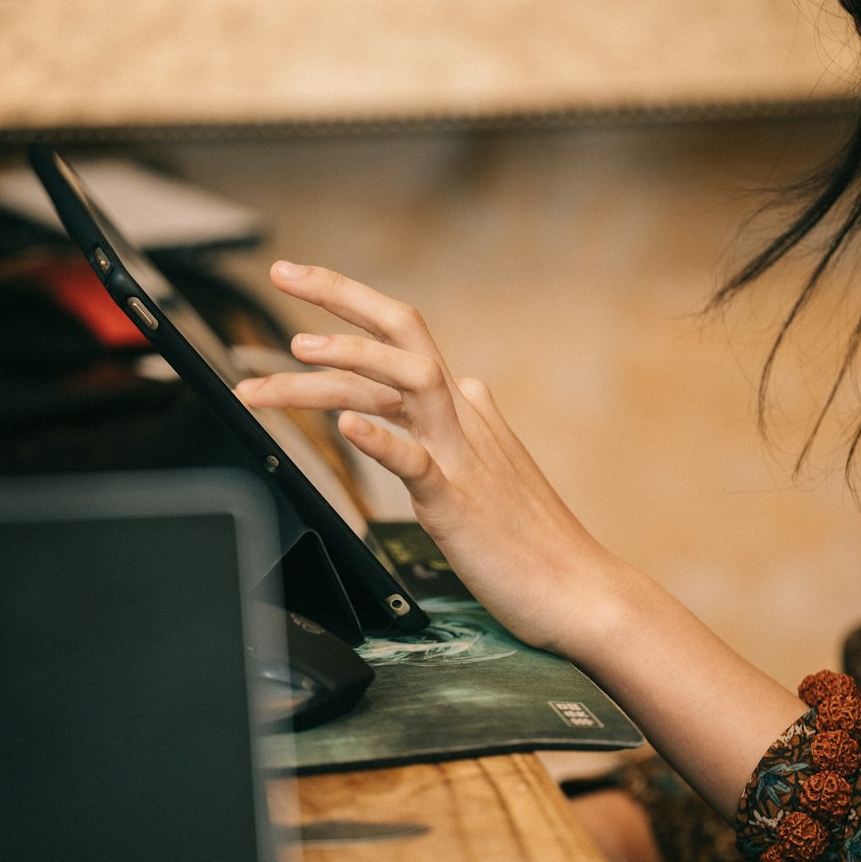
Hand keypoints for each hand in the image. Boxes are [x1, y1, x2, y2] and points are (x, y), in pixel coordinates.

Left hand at [234, 261, 613, 652]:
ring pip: (406, 381)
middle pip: (402, 333)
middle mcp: (463, 418)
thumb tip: (444, 394)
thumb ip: (458, 429)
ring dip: (350, 358)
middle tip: (282, 272)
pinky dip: (380, 440)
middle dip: (341, 294)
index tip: (296, 278)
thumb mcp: (490, 466)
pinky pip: (414, 463)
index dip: (346, 303)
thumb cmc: (530, 541)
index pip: (399, 338)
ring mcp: (462, 456)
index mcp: (465, 409)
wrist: (578, 589)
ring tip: (296, 351)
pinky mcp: (457, 503)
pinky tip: (347, 425)